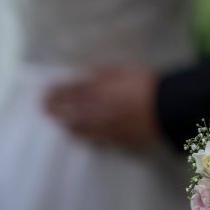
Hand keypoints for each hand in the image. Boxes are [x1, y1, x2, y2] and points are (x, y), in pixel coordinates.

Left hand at [43, 67, 161, 149]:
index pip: (70, 91)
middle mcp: (96, 109)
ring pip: (77, 126)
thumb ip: (102, 73)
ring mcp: (103, 125)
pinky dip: (80, 134)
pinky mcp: (113, 137)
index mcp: (98, 89)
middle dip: (54, 108)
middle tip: (43, 108)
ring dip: (65, 122)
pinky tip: (75, 133)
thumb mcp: (124, 71)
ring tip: (58, 121)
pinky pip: (91, 137)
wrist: (166, 108)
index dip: (55, 91)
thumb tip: (85, 75)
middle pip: (69, 109)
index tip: (44, 91)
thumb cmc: (146, 85)